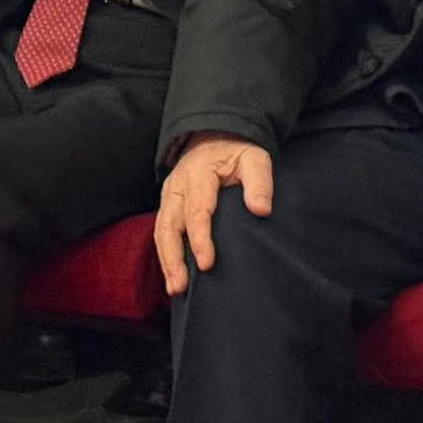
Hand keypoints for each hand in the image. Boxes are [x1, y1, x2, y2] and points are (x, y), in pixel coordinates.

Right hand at [154, 133, 274, 296]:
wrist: (215, 134)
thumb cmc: (237, 151)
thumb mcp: (254, 158)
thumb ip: (259, 182)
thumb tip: (262, 209)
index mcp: (199, 173)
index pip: (197, 210)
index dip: (200, 239)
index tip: (207, 263)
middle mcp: (178, 185)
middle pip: (170, 225)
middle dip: (174, 257)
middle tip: (181, 285)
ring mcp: (169, 195)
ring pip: (161, 231)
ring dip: (166, 260)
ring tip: (175, 288)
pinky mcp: (168, 204)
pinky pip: (161, 231)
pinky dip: (164, 255)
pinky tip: (172, 276)